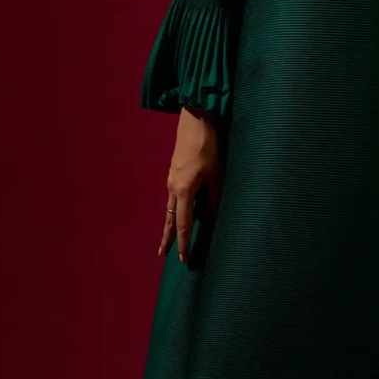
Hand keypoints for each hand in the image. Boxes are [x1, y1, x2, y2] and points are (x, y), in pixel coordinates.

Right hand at [159, 106, 222, 263]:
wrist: (196, 120)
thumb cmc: (209, 146)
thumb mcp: (216, 175)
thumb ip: (213, 199)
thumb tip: (210, 219)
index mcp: (183, 190)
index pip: (182, 224)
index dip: (183, 242)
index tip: (181, 258)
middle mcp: (173, 187)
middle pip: (170, 218)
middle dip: (167, 237)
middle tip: (161, 254)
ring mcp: (171, 179)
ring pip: (170, 207)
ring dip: (170, 223)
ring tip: (169, 238)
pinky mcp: (174, 172)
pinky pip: (173, 196)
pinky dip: (175, 208)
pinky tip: (180, 212)